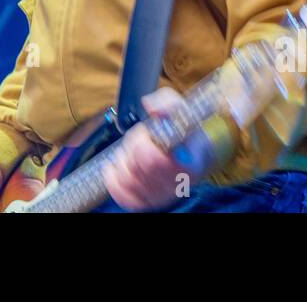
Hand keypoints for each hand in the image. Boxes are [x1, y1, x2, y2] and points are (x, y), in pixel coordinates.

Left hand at [101, 87, 208, 211]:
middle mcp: (176, 183)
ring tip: (131, 152)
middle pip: (139, 167)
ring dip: (123, 161)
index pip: (155, 159)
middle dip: (133, 147)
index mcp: (188, 162)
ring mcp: (162, 195)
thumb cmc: (185, 132)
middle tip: (138, 139)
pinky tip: (116, 168)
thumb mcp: (181, 110)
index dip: (142, 142)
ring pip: (129, 180)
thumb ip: (166, 103)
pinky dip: (114, 180)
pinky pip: (123, 196)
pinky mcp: (148, 202)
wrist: (193, 154)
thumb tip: (151, 107)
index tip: (146, 133)